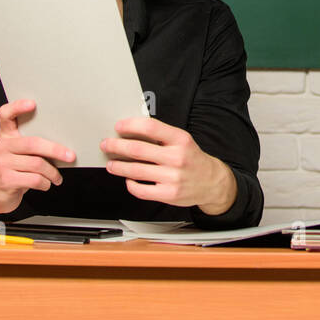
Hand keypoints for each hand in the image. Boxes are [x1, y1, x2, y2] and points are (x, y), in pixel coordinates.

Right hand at [0, 100, 71, 212]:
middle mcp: (1, 147)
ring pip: (37, 164)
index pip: (6, 115)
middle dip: (56, 150)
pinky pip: (34, 179)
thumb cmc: (14, 170)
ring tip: (57, 177)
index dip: (17, 107)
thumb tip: (63, 145)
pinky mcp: (5, 180)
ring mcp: (1, 163)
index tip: (32, 104)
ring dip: (53, 172)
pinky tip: (46, 184)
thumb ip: (32, 145)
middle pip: (33, 143)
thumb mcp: (19, 154)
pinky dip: (45, 183)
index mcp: (6, 136)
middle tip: (70, 156)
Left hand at [101, 117, 235, 214]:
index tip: (119, 126)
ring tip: (112, 164)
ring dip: (118, 166)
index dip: (131, 125)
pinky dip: (130, 184)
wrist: (212, 183)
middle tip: (107, 145)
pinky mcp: (168, 194)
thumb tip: (133, 131)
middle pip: (138, 149)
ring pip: (135, 170)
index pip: (151, 127)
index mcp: (181, 140)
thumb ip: (161, 136)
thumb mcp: (183, 141)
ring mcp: (172, 177)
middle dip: (117, 146)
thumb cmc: (193, 160)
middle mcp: (177, 158)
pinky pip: (140, 189)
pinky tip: (128, 180)